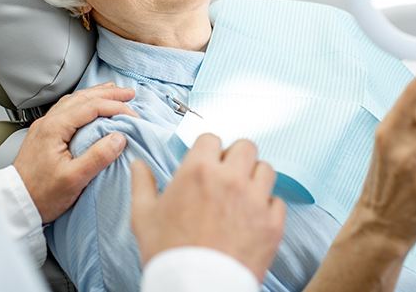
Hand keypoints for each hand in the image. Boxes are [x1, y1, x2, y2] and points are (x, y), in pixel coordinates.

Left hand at [13, 82, 137, 222]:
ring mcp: (45, 126)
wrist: (14, 205)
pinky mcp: (44, 134)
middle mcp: (48, 121)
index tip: (133, 114)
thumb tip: (119, 137)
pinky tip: (90, 105)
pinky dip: (84, 102)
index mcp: (55, 127)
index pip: (91, 107)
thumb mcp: (74, 179)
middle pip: (82, 98)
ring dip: (96, 94)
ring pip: (74, 100)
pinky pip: (68, 108)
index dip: (115, 106)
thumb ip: (98, 157)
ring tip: (114, 92)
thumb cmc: (42, 195)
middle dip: (108, 93)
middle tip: (129, 93)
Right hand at [131, 134, 285, 282]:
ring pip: (265, 170)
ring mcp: (254, 200)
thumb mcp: (144, 216)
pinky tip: (254, 218)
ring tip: (243, 195)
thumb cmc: (168, 254)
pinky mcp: (272, 223)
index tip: (207, 163)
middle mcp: (230, 178)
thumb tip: (138, 165)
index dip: (208, 150)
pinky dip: (268, 207)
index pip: (212, 138)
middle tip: (228, 175)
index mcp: (198, 170)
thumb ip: (142, 184)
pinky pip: (278, 201)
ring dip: (254, 178)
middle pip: (246, 147)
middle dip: (236, 157)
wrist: (195, 290)